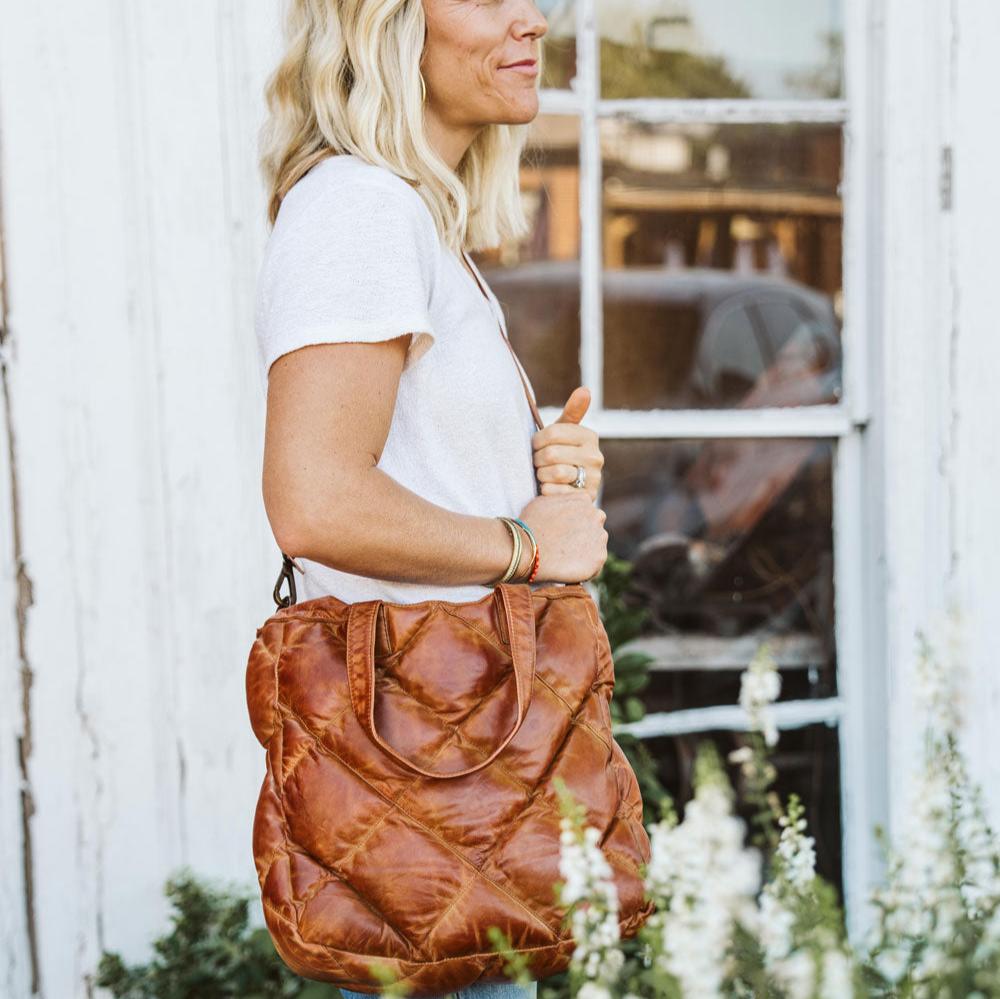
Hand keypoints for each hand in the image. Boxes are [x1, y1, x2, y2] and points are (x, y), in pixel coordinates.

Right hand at [516, 492, 607, 582]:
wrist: (527, 548)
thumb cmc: (530, 524)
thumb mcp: (544, 501)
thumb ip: (562, 501)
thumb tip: (566, 507)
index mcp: (584, 500)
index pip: (587, 513)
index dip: (576, 524)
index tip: (565, 533)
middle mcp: (597, 516)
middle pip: (594, 529)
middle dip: (584, 538)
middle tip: (565, 547)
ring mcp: (600, 537)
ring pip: (596, 548)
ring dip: (585, 553)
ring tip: (564, 559)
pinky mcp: (599, 558)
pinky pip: (595, 566)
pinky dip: (584, 570)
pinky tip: (568, 569)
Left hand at [532, 387, 602, 501]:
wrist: (569, 488)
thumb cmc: (561, 454)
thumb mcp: (565, 432)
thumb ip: (573, 412)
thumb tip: (585, 390)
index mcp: (590, 436)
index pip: (553, 433)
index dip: (537, 440)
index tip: (535, 445)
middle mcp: (596, 457)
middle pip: (551, 454)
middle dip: (537, 459)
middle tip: (537, 462)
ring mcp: (593, 479)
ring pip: (554, 473)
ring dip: (541, 475)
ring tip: (542, 474)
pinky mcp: (585, 499)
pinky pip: (556, 492)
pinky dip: (545, 491)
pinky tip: (547, 488)